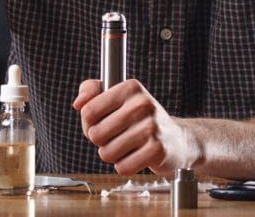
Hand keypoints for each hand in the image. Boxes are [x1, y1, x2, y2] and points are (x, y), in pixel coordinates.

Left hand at [73, 78, 199, 176]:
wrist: (176, 139)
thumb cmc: (139, 118)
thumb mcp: (117, 96)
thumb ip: (91, 91)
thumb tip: (78, 103)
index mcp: (130, 87)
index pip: (88, 111)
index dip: (90, 123)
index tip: (104, 121)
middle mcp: (142, 103)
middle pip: (95, 134)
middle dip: (101, 141)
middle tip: (118, 136)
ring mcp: (152, 126)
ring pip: (107, 153)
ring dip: (113, 155)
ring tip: (128, 146)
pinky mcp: (157, 149)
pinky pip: (122, 167)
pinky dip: (125, 166)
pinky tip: (137, 156)